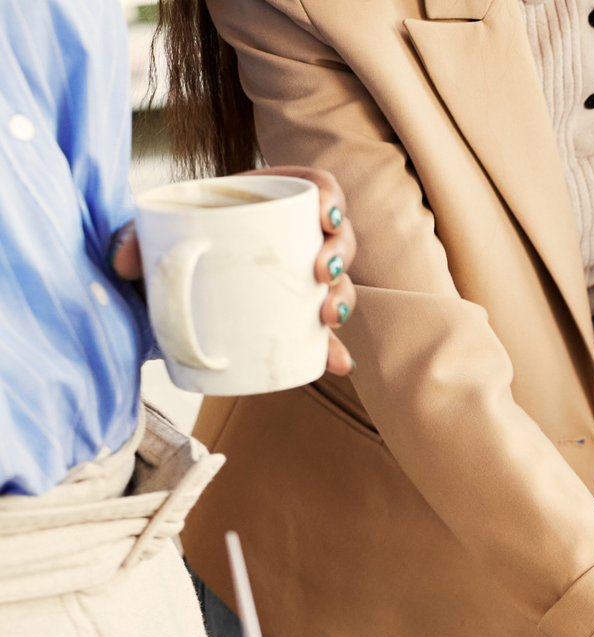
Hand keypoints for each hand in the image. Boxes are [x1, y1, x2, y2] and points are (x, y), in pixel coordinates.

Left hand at [111, 165, 358, 376]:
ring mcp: (296, 279)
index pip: (317, 189)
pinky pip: (321, 334)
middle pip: (337, 237)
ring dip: (343, 297)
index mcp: (268, 203)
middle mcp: (291, 239)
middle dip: (341, 254)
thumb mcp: (150, 238)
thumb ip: (132, 241)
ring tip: (326, 315)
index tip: (325, 216)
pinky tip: (337, 363)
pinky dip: (331, 349)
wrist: (160, 294)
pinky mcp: (293, 316)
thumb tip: (122, 263)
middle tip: (321, 272)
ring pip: (338, 282)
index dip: (332, 199)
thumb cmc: (165, 252)